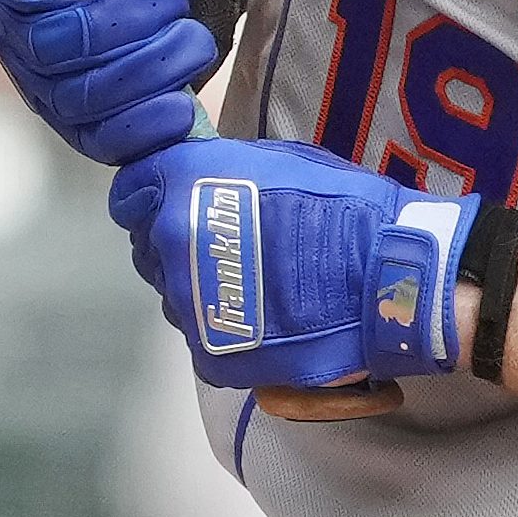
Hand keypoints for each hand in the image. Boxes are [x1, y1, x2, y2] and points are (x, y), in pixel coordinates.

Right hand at [0, 0, 254, 168]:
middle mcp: (21, 37)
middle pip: (53, 48)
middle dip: (128, 22)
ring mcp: (52, 89)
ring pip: (83, 98)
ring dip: (152, 66)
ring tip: (191, 36)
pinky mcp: (90, 130)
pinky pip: (104, 143)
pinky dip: (149, 125)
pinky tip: (183, 103)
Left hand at [106, 137, 476, 393]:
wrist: (387, 279)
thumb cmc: (344, 209)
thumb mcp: (278, 161)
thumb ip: (222, 170)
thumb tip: (200, 179)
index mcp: (181, 186)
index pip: (131, 191)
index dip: (153, 196)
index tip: (178, 202)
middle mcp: (170, 244)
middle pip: (151, 247)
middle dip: (179, 244)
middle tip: (232, 247)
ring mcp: (188, 305)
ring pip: (176, 296)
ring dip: (202, 289)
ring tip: (258, 286)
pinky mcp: (211, 355)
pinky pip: (203, 339)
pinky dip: (226, 332)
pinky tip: (267, 320)